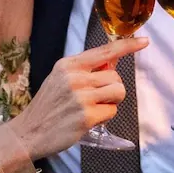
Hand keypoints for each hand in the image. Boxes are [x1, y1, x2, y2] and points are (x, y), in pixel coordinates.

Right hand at [17, 36, 147, 156]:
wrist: (29, 131)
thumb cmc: (48, 106)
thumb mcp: (60, 78)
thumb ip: (85, 69)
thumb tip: (112, 61)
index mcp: (68, 64)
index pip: (104, 51)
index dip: (127, 46)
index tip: (144, 41)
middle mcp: (75, 77)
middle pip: (116, 77)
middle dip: (111, 89)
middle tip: (94, 99)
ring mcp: (81, 97)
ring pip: (118, 92)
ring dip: (111, 102)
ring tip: (93, 108)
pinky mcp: (86, 116)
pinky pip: (112, 111)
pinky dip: (104, 117)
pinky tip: (88, 120)